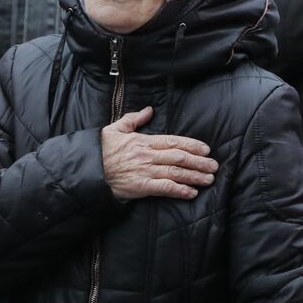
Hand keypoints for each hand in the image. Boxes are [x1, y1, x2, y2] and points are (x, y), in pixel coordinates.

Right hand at [101, 106, 217, 200]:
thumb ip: (134, 119)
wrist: (88, 170)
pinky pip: (164, 188)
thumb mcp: (115, 129)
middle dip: (199, 162)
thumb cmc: (101, 150)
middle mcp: (147, 156)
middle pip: (179, 157)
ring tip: (208, 179)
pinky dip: (179, 190)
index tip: (206, 149)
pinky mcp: (141, 187)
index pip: (172, 141)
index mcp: (143, 141)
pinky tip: (191, 192)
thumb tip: (149, 110)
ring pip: (175, 172)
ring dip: (194, 176)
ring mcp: (145, 171)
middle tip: (214, 166)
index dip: (191, 145)